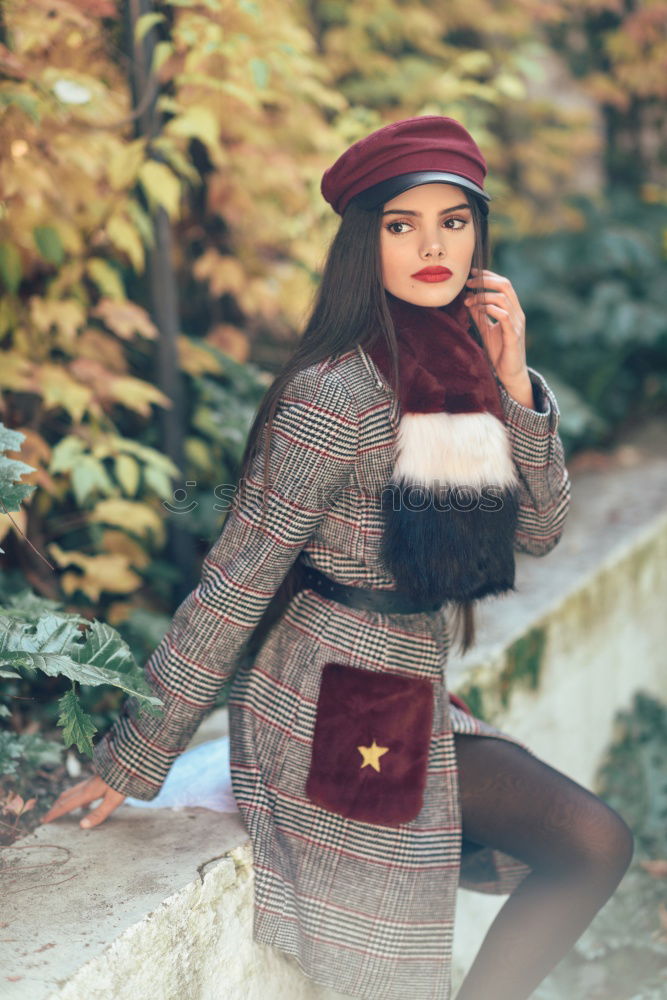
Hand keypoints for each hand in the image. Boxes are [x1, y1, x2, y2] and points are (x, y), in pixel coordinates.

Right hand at [40, 775, 125, 828]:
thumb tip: (82, 825)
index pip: (66, 805)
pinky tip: (85, 805)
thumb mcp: (113, 800)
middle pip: (66, 797)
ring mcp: (92, 781)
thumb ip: (99, 813)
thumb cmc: (123, 781)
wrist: (130, 761)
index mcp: (88, 792)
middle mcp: (87, 786)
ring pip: (73, 792)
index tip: (44, 820)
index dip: (55, 813)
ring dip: (64, 802)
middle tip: (47, 817)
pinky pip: (83, 790)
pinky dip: (77, 798)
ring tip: (60, 810)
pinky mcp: (99, 779)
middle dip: (55, 807)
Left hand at [463, 268, 528, 386]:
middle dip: (485, 280)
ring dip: (482, 296)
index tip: (472, 273)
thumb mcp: (487, 329)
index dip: (489, 275)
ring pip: (503, 298)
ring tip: (468, 301)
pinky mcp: (513, 335)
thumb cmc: (500, 352)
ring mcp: (517, 323)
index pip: (504, 284)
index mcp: (513, 310)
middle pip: (505, 285)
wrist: (510, 373)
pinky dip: (489, 309)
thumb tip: (469, 300)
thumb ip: (480, 315)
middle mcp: (518, 313)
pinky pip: (503, 316)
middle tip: (468, 283)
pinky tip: (478, 310)